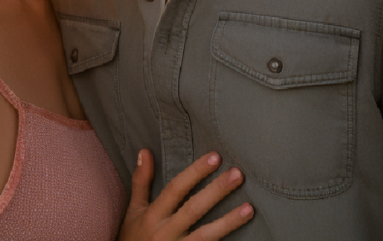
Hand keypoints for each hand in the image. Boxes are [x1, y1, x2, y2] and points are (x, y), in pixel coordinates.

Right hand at [119, 150, 253, 239]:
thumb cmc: (132, 238)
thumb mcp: (133, 211)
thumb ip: (141, 182)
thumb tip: (146, 150)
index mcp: (153, 215)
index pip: (176, 189)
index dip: (195, 172)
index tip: (216, 157)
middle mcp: (165, 232)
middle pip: (194, 209)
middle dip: (217, 191)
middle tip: (238, 174)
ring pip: (206, 235)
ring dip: (229, 222)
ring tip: (249, 208)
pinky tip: (244, 237)